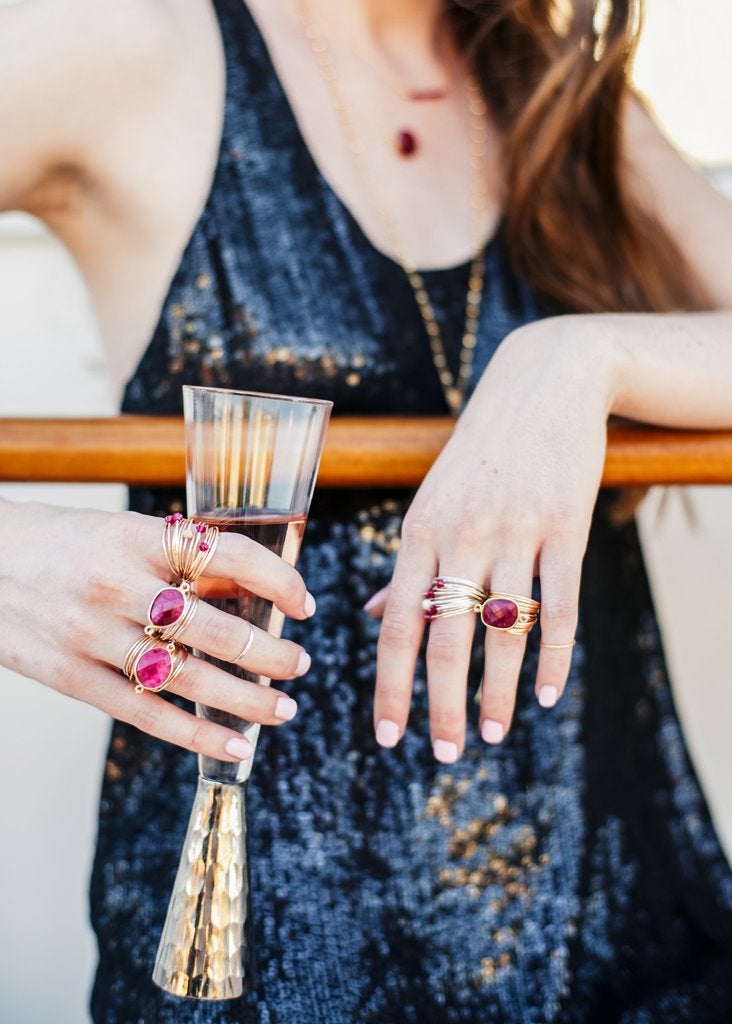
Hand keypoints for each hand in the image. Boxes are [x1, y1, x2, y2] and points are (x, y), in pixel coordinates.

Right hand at [0, 500, 313, 760]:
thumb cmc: (63, 544)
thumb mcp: (124, 533)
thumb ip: (184, 561)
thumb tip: (251, 588)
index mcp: (138, 537)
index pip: (230, 555)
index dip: (279, 579)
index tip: (305, 603)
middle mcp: (119, 584)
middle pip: (215, 628)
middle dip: (271, 652)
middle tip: (300, 665)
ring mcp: (92, 635)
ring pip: (187, 677)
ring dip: (245, 699)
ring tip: (283, 709)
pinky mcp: (73, 678)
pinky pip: (144, 713)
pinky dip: (195, 735)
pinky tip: (234, 746)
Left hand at [373, 316, 616, 759]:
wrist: (543, 385)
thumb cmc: (478, 453)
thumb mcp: (432, 500)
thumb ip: (409, 563)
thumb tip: (378, 614)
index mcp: (419, 532)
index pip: (396, 625)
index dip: (390, 686)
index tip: (388, 736)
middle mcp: (462, 535)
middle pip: (445, 638)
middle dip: (440, 705)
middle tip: (442, 755)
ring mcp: (517, 531)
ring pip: (503, 630)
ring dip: (497, 692)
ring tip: (490, 735)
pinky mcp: (567, 527)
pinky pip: (562, 605)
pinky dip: (556, 656)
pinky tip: (550, 695)